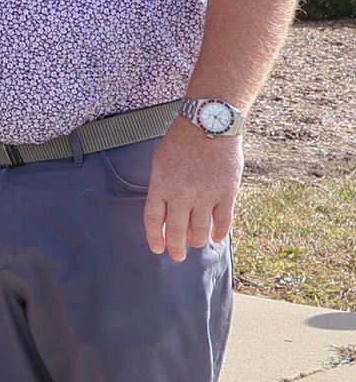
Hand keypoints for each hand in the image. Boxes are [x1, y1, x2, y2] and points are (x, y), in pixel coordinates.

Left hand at [144, 118, 242, 260]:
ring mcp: (206, 195)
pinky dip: (218, 233)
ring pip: (200, 231)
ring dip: (196, 242)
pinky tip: (214, 237)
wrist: (209, 124)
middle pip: (177, 231)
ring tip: (195, 245)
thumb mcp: (160, 162)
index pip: (154, 220)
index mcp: (161, 185)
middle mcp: (182, 194)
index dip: (155, 238)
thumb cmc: (181, 141)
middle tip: (177, 257)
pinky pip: (223, 222)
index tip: (158, 249)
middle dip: (176, 248)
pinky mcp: (227, 193)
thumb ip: (162, 188)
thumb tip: (164, 214)